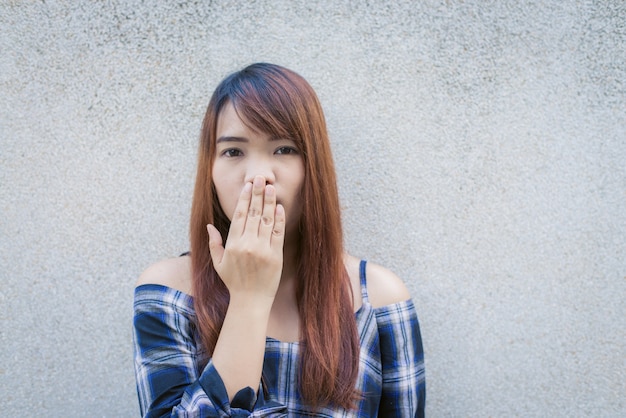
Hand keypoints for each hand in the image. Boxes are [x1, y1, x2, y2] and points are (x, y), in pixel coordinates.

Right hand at [207, 175, 285, 301]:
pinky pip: (277, 233)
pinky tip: (279, 207)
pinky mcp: (276, 256)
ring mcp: (262, 250)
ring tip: (271, 187)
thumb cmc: (234, 282)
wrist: (251, 301)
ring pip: (266, 220)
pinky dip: (279, 219)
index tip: (248, 186)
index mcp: (233, 244)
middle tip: (260, 178)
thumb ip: (214, 243)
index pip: (239, 215)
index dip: (244, 198)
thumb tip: (209, 225)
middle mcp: (247, 244)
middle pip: (253, 213)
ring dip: (269, 202)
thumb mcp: (219, 263)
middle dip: (257, 194)